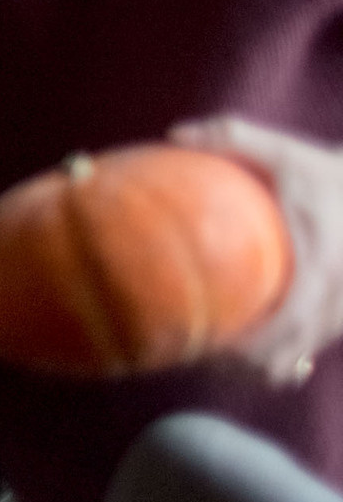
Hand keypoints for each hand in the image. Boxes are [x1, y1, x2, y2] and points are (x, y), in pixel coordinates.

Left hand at [169, 116, 342, 385]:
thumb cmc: (329, 173)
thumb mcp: (288, 152)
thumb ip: (234, 137)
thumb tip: (174, 133)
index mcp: (323, 266)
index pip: (286, 322)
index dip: (249, 345)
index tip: (207, 346)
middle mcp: (339, 298)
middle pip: (288, 354)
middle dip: (243, 367)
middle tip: (196, 359)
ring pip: (297, 358)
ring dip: (259, 368)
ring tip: (213, 364)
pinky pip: (307, 351)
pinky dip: (278, 359)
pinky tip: (242, 360)